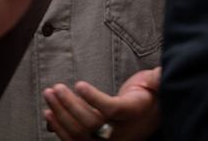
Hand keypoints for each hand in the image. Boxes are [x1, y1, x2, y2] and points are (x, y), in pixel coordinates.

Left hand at [43, 67, 160, 140]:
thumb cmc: (148, 97)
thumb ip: (156, 79)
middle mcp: (119, 132)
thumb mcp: (155, 84)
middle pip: (91, 123)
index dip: (94, 99)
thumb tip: (158, 73)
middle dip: (70, 105)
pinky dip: (59, 128)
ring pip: (80, 133)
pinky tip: (49, 113)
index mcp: (133, 113)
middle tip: (56, 87)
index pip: (111, 110)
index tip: (79, 84)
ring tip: (49, 94)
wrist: (147, 118)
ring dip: (61, 114)